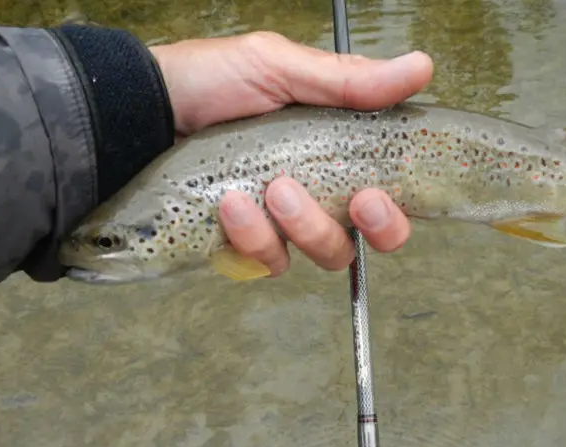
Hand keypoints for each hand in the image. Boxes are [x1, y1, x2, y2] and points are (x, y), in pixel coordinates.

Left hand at [149, 32, 433, 276]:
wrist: (144, 109)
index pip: (387, 198)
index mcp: (335, 153)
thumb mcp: (281, 67)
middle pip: (362, 242)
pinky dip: (253, 236)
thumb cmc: (211, 81)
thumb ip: (349, 81)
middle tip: (352, 202)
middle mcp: (316, 195)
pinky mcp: (245, 244)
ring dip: (302, 225)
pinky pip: (268, 261)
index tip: (374, 197)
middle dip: (364, 229)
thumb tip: (421, 67)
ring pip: (320, 254)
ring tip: (267, 188)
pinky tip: (229, 203)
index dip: (393, 213)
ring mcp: (280, 225)